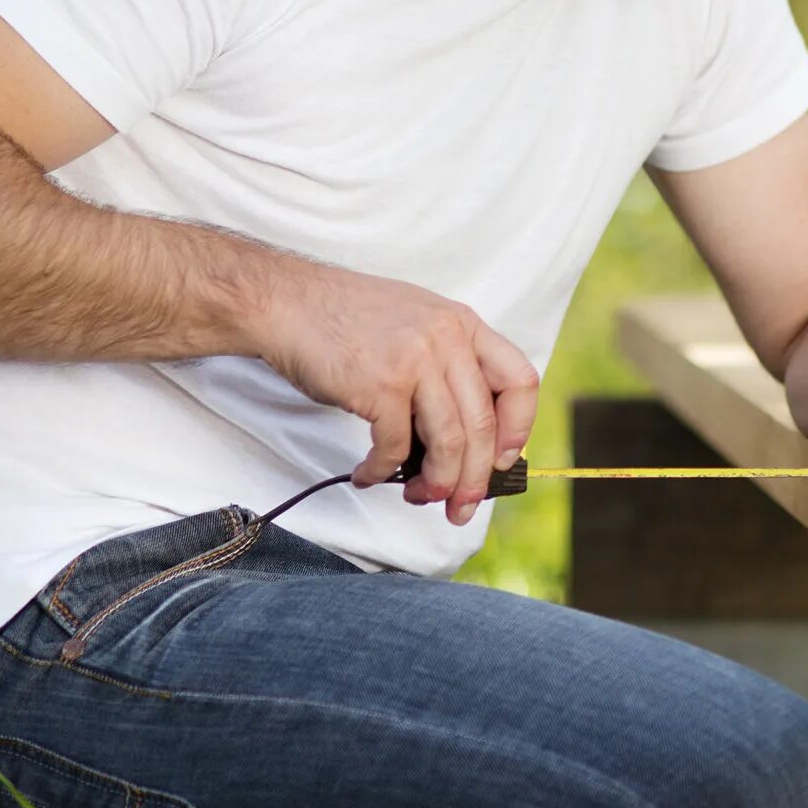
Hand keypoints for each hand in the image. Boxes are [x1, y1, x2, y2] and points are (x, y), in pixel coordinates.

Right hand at [250, 262, 539, 525]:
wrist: (286, 301)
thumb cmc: (347, 320)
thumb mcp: (417, 323)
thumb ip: (448, 366)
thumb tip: (467, 440)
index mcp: (464, 325)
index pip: (520, 381)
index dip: (517, 429)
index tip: (499, 460)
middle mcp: (448, 339)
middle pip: (482, 424)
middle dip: (474, 478)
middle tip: (461, 506)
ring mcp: (415, 360)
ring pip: (449, 442)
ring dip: (437, 483)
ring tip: (419, 496)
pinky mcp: (379, 385)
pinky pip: (394, 447)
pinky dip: (381, 471)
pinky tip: (367, 475)